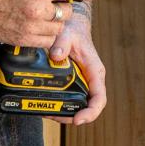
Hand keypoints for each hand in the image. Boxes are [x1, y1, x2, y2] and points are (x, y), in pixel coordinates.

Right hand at [0, 0, 98, 47]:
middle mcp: (36, 9)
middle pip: (67, 11)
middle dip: (66, 6)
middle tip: (62, 2)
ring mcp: (30, 27)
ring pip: (59, 29)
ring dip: (58, 22)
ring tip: (50, 15)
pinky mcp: (22, 40)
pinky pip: (47, 41)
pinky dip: (48, 35)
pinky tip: (42, 27)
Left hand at [48, 2, 106, 125]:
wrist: (71, 26)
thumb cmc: (73, 31)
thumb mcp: (67, 34)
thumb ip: (61, 44)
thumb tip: (56, 56)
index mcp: (95, 71)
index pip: (99, 98)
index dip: (91, 112)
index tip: (77, 119)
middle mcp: (90, 81)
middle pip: (87, 107)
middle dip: (72, 116)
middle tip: (53, 116)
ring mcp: (81, 83)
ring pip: (77, 105)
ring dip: (64, 113)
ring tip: (47, 112)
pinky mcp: (72, 83)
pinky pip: (68, 99)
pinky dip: (59, 105)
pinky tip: (45, 104)